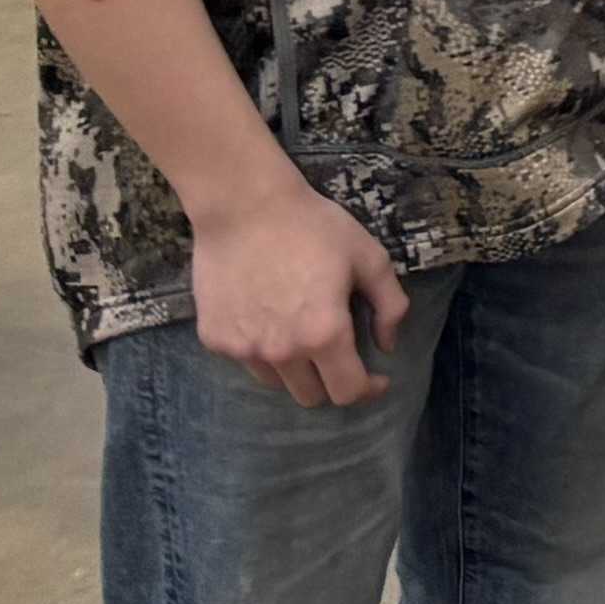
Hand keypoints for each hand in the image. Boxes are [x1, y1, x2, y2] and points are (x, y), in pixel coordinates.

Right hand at [191, 169, 405, 406]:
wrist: (245, 208)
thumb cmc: (314, 228)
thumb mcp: (370, 258)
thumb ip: (390, 306)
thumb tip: (387, 345)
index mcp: (324, 335)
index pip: (347, 391)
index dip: (368, 390)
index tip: (376, 378)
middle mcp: (281, 352)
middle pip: (311, 395)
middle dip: (331, 381)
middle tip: (339, 353)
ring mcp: (242, 349)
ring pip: (277, 382)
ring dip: (295, 369)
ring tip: (301, 330)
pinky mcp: (214, 340)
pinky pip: (246, 359)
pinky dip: (261, 349)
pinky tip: (267, 315)